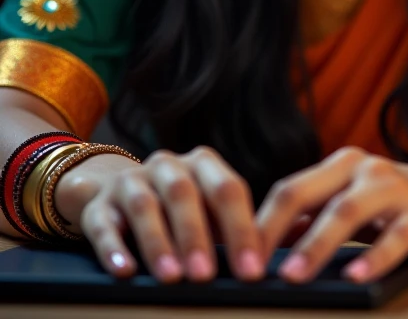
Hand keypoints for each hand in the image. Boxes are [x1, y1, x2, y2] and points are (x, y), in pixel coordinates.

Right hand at [54, 146, 263, 283]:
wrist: (120, 194)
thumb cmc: (183, 213)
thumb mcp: (210, 213)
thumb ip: (239, 231)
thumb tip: (275, 258)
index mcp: (203, 164)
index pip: (228, 190)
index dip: (242, 230)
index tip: (252, 272)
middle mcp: (167, 165)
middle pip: (184, 192)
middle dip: (196, 235)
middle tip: (206, 276)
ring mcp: (130, 181)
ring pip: (144, 206)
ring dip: (158, 242)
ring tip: (170, 277)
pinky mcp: (98, 206)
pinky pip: (103, 225)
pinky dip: (114, 248)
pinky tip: (124, 271)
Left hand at [257, 146, 407, 282]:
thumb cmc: (394, 204)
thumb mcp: (352, 201)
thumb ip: (314, 216)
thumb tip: (262, 244)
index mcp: (339, 165)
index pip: (289, 189)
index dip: (259, 222)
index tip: (235, 256)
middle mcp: (362, 169)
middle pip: (306, 193)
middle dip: (274, 230)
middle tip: (250, 265)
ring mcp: (393, 189)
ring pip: (346, 213)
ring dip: (316, 245)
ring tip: (293, 276)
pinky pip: (394, 236)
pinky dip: (372, 258)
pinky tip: (355, 278)